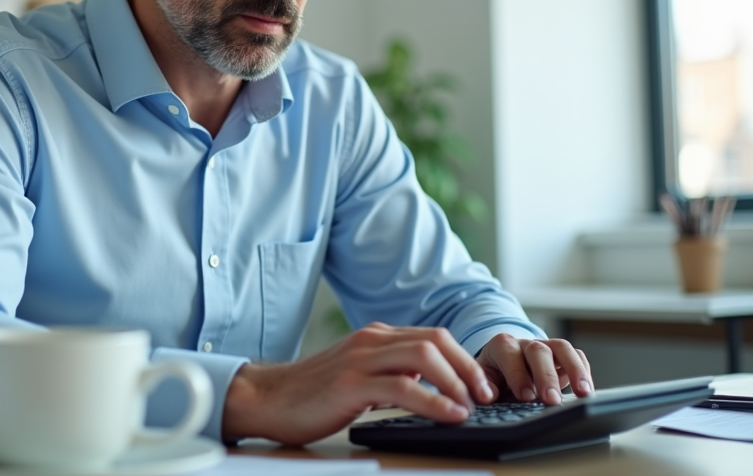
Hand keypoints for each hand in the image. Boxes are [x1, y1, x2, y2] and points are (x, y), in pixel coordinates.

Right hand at [220, 322, 494, 444]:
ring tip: (471, 407)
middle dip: (468, 368)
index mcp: (376, 337)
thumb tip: (433, 387)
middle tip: (486, 395)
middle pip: (436, 340)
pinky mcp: (350, 383)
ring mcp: (360, 359)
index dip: (464, 359)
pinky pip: (403, 387)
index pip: (433, 336)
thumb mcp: (359, 375)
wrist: (266, 398)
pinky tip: (449, 415)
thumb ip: (390, 372)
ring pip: (424, 357)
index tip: (481, 386)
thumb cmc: (312, 393)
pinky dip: (434, 401)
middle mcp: (371, 340)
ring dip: (456, 382)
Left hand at [475, 333, 593, 405]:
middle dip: (546, 376)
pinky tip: (587, 390)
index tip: (526, 397)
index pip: (510, 355)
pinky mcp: (562, 355)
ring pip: (562, 348)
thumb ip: (484, 385)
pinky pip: (577, 355)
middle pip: (538, 351)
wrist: (504, 366)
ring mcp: (546, 346)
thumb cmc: (495, 375)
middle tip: (552, 400)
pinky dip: (583, 371)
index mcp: (501, 346)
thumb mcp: (483, 378)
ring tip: (583, 394)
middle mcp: (525, 343)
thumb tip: (488, 395)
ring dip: (574, 370)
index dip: (518, 375)